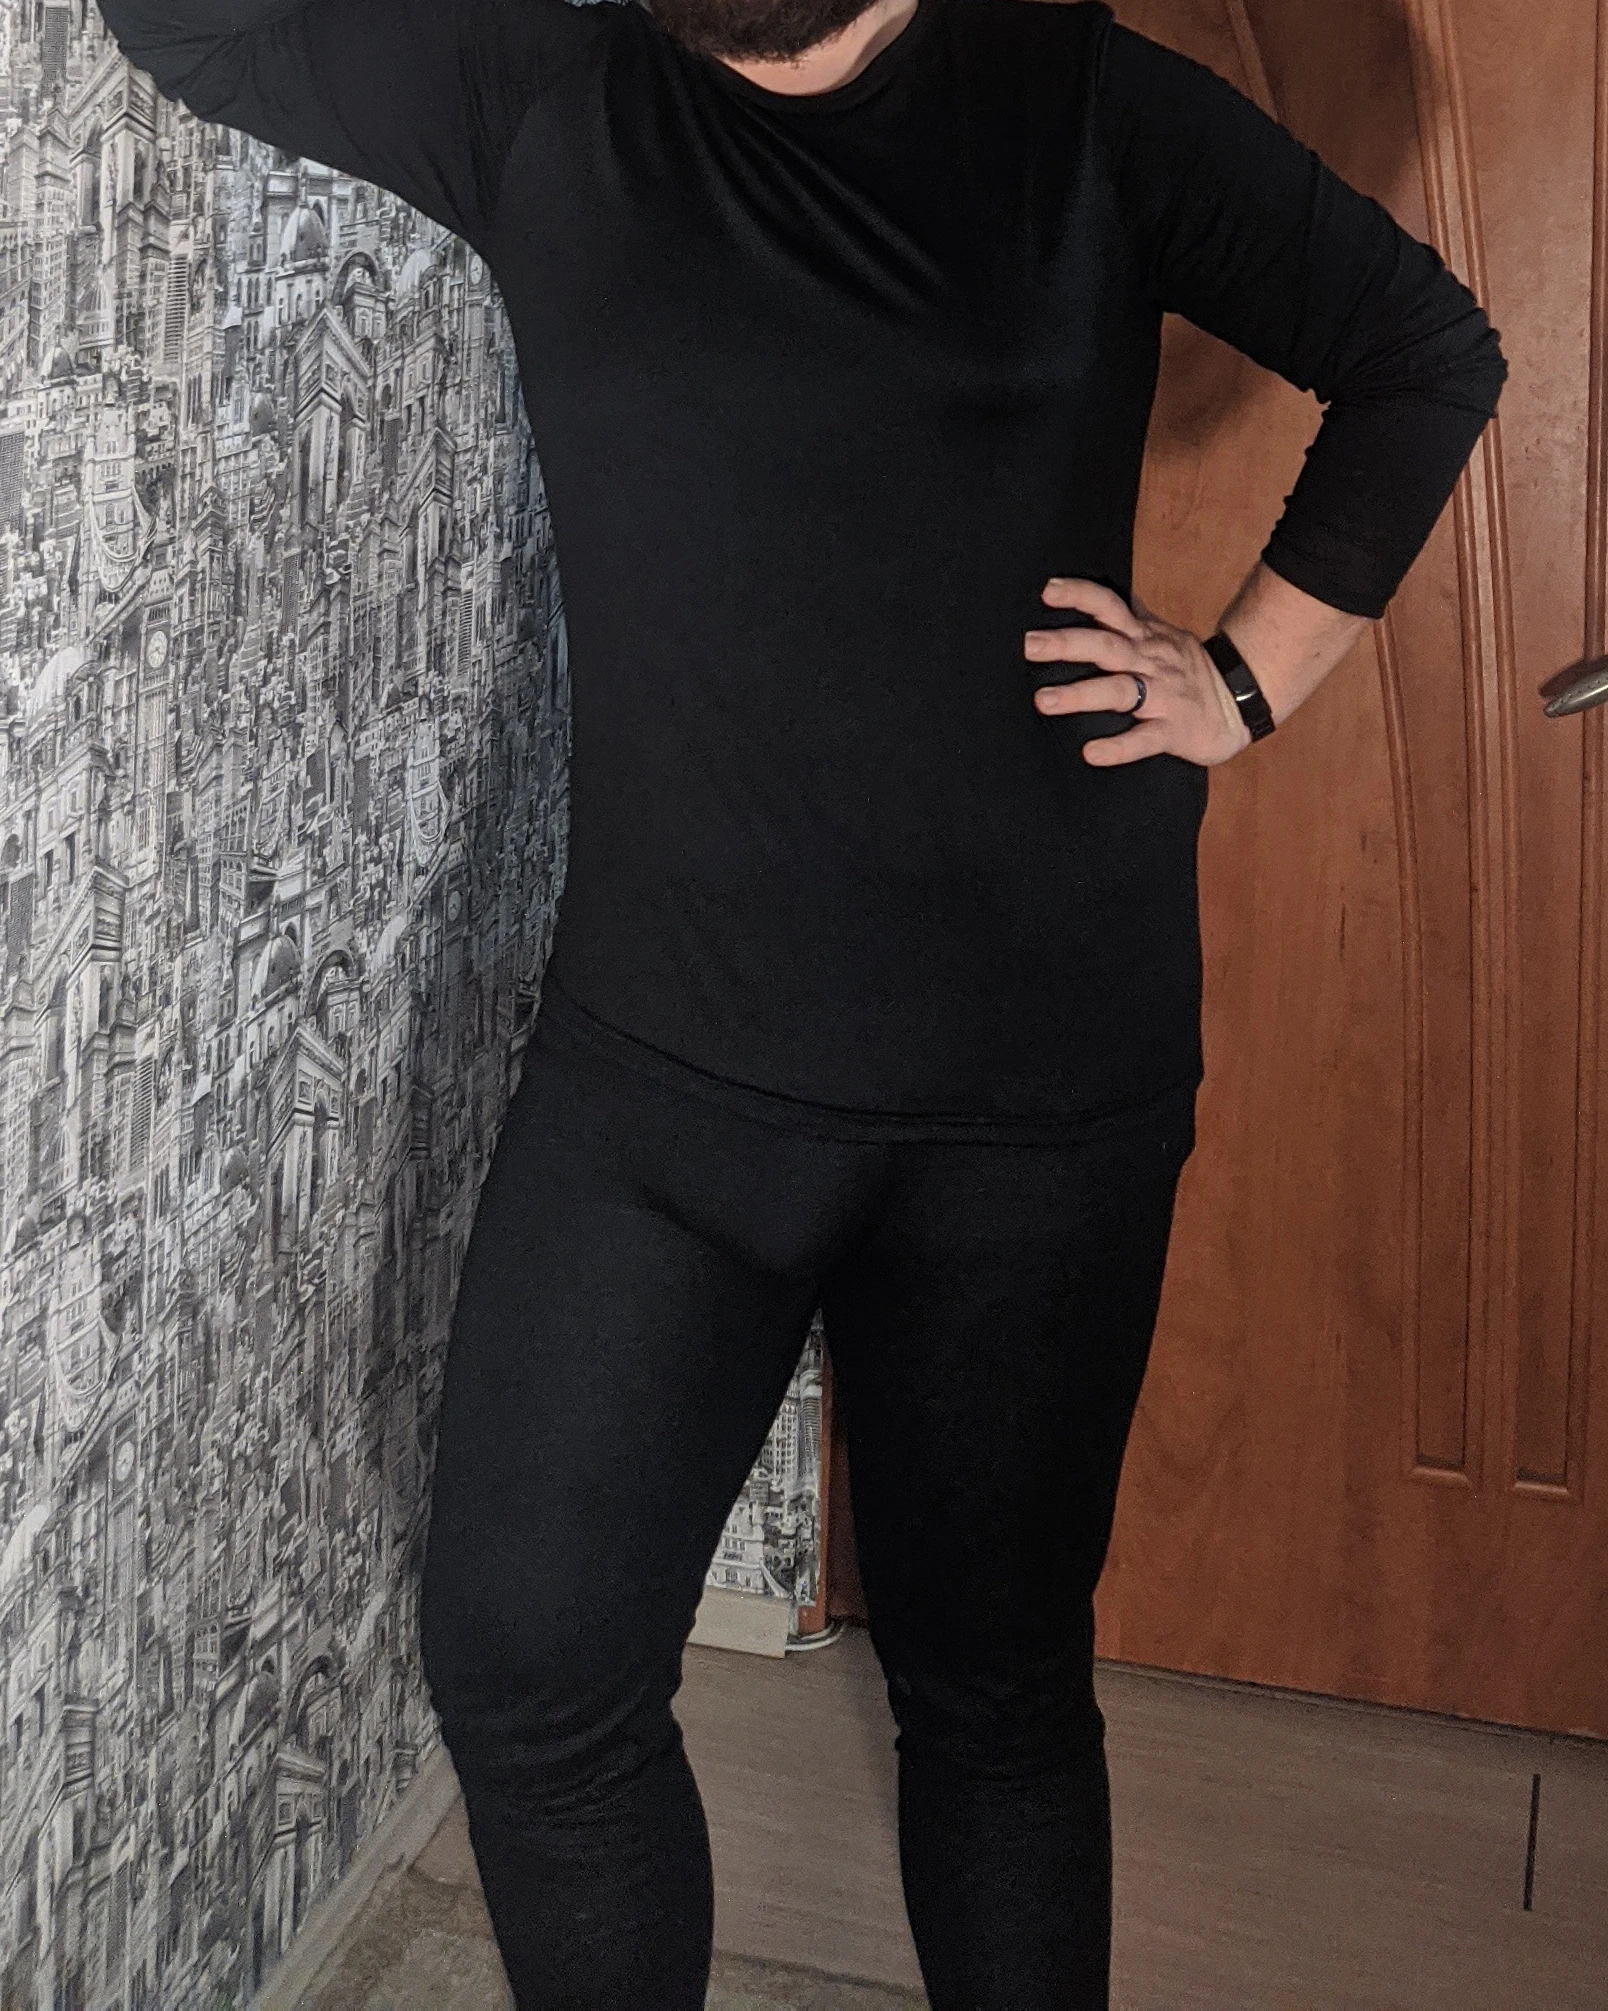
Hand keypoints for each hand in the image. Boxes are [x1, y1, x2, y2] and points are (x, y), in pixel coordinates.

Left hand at [1026, 577, 1253, 767]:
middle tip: (1029, 645)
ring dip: (1081, 695)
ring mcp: (1163, 697)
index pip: (1111, 607)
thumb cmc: (1190, 670)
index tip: (1048, 591)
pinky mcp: (1173, 731)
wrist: (1242, 701)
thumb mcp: (1162, 635)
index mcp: (1145, 638)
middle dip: (1067, 644)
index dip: (1081, 596)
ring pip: (1120, 691)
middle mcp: (1150, 662)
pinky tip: (1091, 753)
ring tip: (1043, 701)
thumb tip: (1098, 593)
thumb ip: (1131, 618)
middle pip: (1107, 647)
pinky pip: (1145, 740)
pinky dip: (1119, 748)